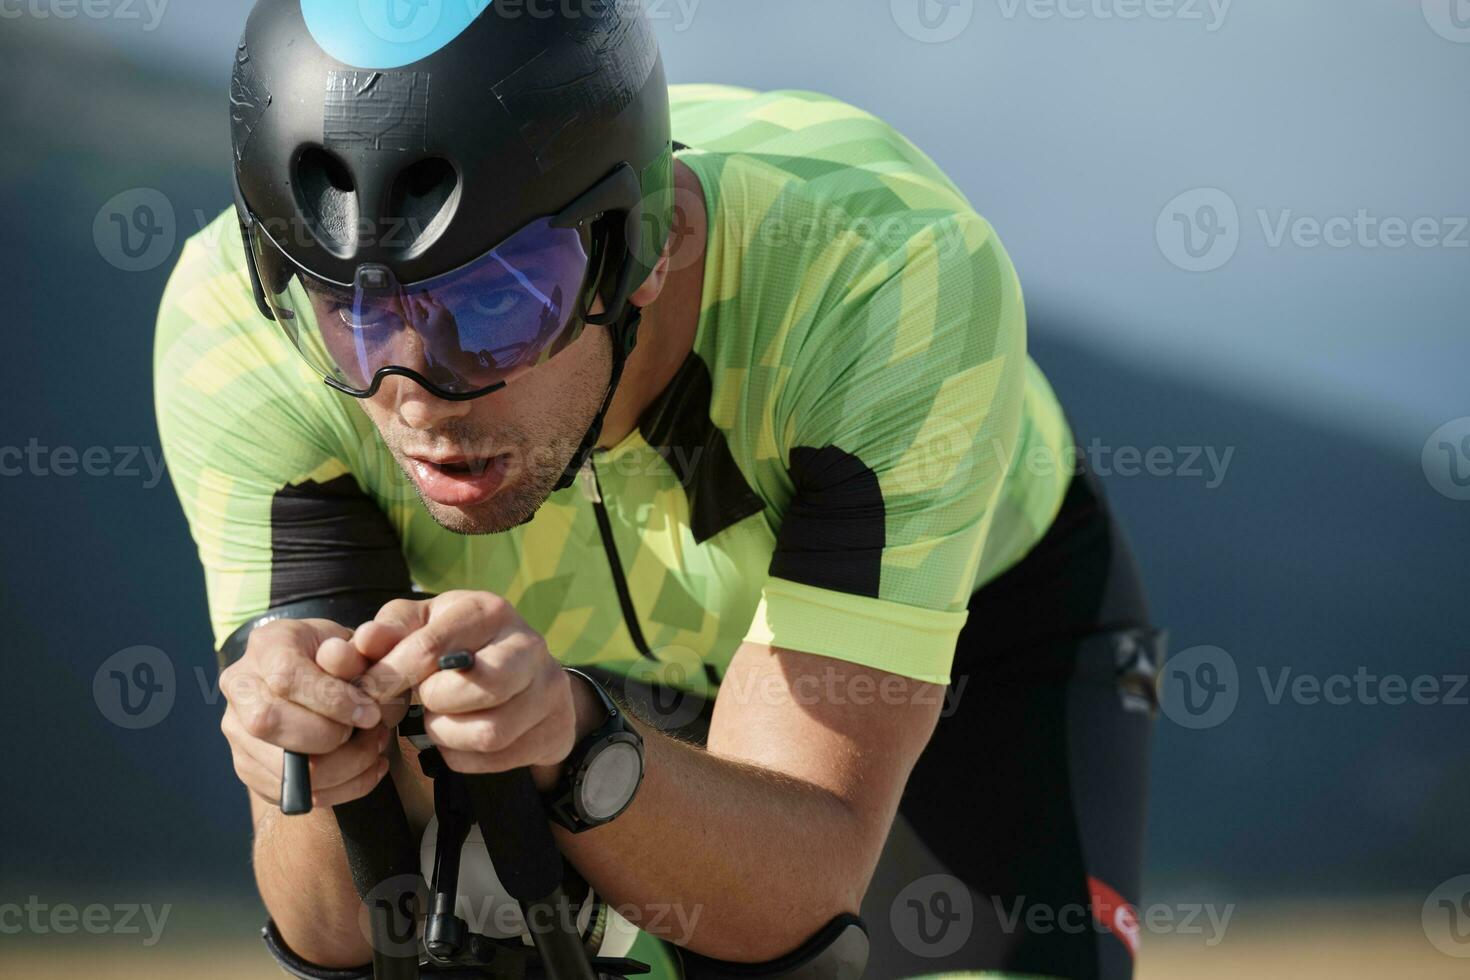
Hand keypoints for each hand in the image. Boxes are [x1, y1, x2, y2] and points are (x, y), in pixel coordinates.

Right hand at [219, 619, 392, 807]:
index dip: (332, 700)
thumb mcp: (355, 641)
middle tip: (373, 731)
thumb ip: (357, 652)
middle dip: (331, 736)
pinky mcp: (249, 767)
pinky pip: (292, 794)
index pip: (286, 677)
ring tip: (375, 748)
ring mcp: (238, 732)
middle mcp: (240, 688)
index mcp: (266, 646)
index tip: (370, 713)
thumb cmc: (339, 655)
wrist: (316, 671)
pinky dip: (341, 788)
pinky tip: (367, 768)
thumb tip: (344, 662)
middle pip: (270, 723)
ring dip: (343, 767)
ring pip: (281, 766)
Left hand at [353, 592, 599, 781]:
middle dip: (435, 704)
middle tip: (425, 700)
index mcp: (490, 610)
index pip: (432, 647)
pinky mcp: (555, 729)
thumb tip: (364, 642)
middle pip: (477, 689)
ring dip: (448, 734)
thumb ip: (390, 631)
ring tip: (441, 719)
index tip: (368, 693)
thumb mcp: (423, 625)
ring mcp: (548, 689)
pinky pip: (496, 759)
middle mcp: (528, 644)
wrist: (523, 671)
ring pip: (488, 732)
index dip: (390, 676)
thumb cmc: (459, 643)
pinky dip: (464, 756)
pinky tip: (460, 737)